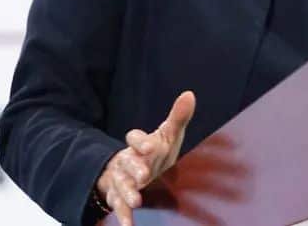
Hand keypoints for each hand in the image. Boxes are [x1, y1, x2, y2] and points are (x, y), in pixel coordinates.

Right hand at [95, 91, 195, 225]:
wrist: (134, 172)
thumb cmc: (154, 153)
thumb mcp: (166, 136)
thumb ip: (177, 118)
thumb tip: (189, 95)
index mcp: (140, 145)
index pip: (134, 138)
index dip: (140, 141)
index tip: (149, 146)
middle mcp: (127, 161)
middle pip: (127, 163)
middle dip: (134, 169)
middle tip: (143, 176)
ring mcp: (120, 180)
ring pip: (120, 185)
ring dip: (127, 193)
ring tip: (136, 201)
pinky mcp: (118, 196)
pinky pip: (118, 206)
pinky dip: (123, 216)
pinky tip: (128, 225)